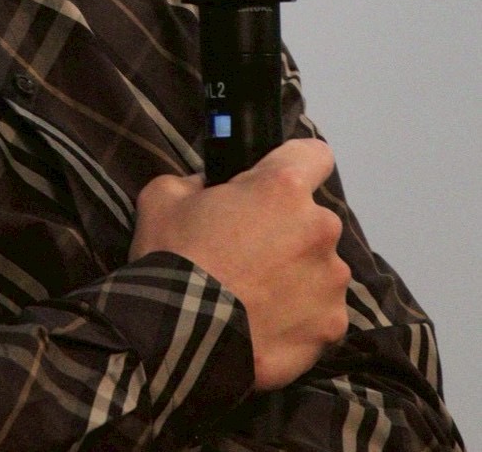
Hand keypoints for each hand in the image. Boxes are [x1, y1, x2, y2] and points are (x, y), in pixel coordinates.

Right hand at [131, 139, 349, 390]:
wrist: (180, 339)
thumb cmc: (173, 258)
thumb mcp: (163, 196)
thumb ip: (196, 182)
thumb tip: (210, 189)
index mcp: (283, 187)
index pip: (314, 154)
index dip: (293, 165)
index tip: (271, 185)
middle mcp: (320, 228)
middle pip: (313, 218)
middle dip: (288, 230)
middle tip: (248, 253)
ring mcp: (331, 281)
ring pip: (321, 267)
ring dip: (297, 274)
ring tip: (256, 297)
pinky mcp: (331, 326)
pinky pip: (320, 311)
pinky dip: (300, 317)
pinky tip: (266, 325)